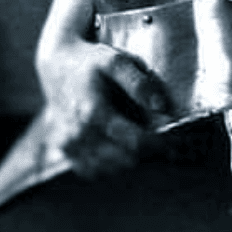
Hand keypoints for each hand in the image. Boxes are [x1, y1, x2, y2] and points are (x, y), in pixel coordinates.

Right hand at [41, 40, 171, 178]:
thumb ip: (140, 83)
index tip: (174, 141)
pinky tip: (118, 145)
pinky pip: (93, 171)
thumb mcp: (117, 61)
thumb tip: (162, 107)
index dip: (159, 145)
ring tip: (138, 137)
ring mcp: (69, 146)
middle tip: (160, 139)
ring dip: (129, 158)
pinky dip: (110, 163)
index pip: (135, 143)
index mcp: (94, 112)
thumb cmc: (92, 63)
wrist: (57, 66)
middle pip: (125, 159)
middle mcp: (79, 134)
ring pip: (110, 169)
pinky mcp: (65, 152)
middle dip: (147, 153)